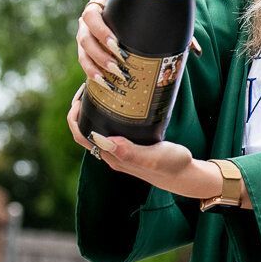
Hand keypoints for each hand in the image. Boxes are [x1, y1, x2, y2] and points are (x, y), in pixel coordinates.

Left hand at [65, 88, 223, 200]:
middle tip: (89, 86)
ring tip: (101, 89)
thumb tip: (105, 140)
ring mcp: (120, 150)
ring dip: (93, 110)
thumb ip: (130, 152)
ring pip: (97, 128)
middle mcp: (112, 154)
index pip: (82, 135)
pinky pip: (111, 128)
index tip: (82, 96)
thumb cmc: (171, 166)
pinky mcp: (130, 145)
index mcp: (113, 156)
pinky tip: (118, 102)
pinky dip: (108, 114)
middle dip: (81, 109)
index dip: (75, 116)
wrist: (185, 175)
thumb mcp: (154, 158)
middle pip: (85, 130)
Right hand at [76, 0, 199, 87]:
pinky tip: (103, 79)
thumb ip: (175, 34)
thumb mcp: (159, 28)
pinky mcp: (85, 49)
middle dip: (102, 32)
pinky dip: (92, 70)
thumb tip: (196, 51)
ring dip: (99, 55)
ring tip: (116, 68)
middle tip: (119, 47)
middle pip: (90, 15)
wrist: (130, 46)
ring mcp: (87, 29)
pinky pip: (83, 59)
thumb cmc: (147, 31)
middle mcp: (97, 10)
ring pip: (84, 39)